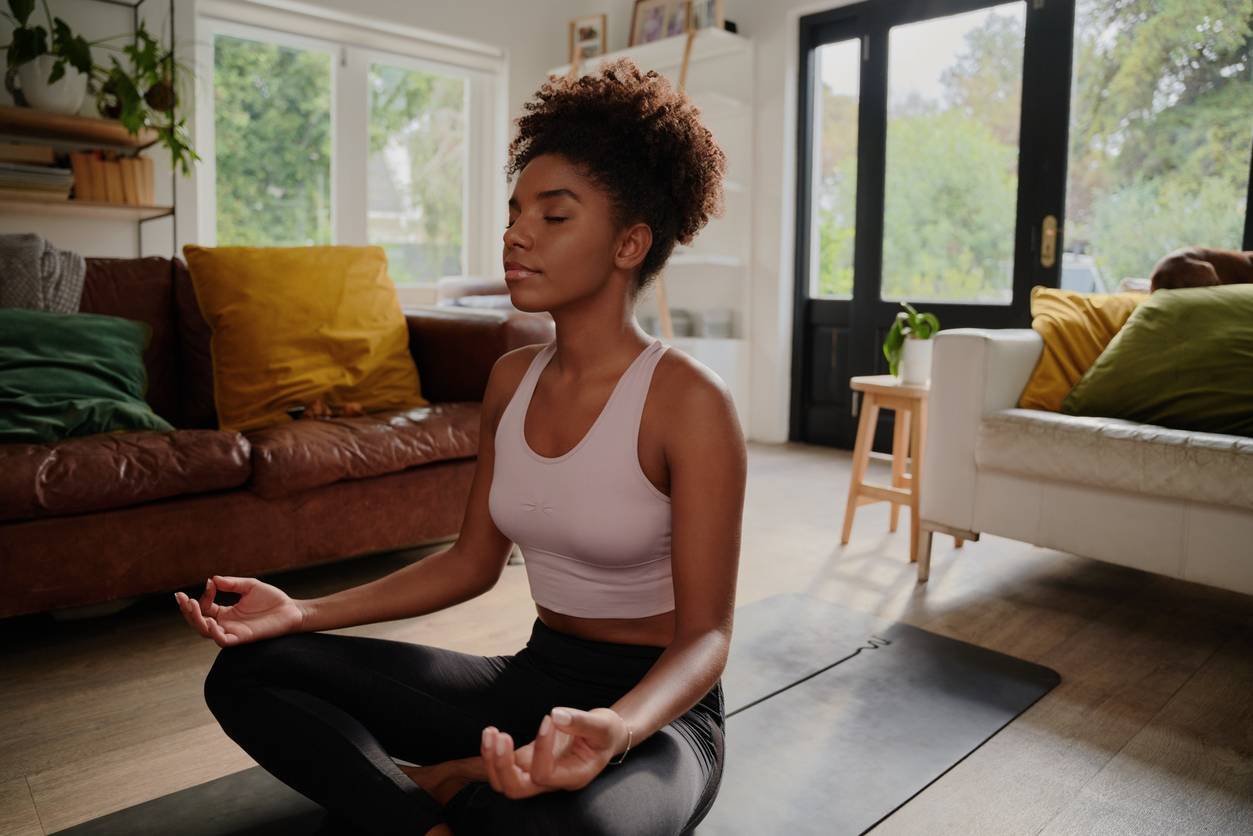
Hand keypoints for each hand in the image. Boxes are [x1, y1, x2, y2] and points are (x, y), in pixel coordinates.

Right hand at [173, 575, 305, 647]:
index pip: (205, 608)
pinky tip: (211, 621)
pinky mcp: (243, 638)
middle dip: (188, 611)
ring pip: (206, 632)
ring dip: (197, 621)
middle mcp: (226, 624)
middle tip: (182, 599)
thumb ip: (231, 584)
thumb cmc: (272, 599)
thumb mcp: (249, 586)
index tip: (210, 584)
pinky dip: (214, 633)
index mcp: (226, 613)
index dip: (203, 597)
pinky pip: (223, 640)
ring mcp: (233, 632)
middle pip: (199, 622)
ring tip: (192, 606)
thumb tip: (213, 579)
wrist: (292, 610)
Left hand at [480, 707, 629, 798]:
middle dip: (503, 766)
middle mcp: (552, 781)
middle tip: (502, 737)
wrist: (604, 736)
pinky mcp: (528, 761)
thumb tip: (556, 715)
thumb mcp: (602, 725)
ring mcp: (537, 772)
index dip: (542, 748)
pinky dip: (492, 752)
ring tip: (491, 732)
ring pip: (504, 782)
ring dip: (492, 760)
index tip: (548, 719)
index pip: (545, 774)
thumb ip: (581, 721)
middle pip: (517, 789)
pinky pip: (503, 766)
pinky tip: (491, 732)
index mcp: (572, 777)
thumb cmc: (605, 733)